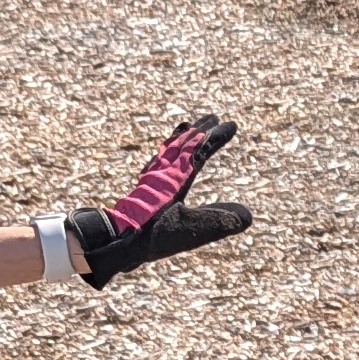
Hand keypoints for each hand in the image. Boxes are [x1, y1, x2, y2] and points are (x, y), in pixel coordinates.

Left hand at [64, 114, 250, 285]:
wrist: (112, 242)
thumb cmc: (149, 237)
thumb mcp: (189, 231)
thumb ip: (217, 222)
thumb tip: (247, 216)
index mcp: (174, 179)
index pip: (198, 151)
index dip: (215, 138)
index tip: (231, 125)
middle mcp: (161, 174)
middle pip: (181, 144)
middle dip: (198, 131)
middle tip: (212, 117)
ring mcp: (149, 181)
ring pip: (167, 151)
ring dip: (181, 138)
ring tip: (187, 129)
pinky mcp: (142, 191)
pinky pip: (156, 163)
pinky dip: (165, 154)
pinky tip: (164, 161)